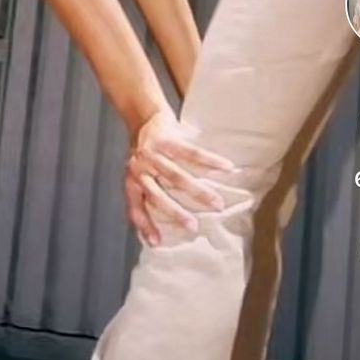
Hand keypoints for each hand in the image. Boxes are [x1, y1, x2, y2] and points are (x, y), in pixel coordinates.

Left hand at [124, 107, 233, 246]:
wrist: (143, 117)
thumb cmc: (144, 154)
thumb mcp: (137, 175)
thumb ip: (145, 196)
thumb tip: (154, 230)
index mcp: (131, 181)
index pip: (135, 208)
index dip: (145, 225)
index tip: (157, 243)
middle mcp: (140, 169)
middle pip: (158, 196)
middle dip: (176, 213)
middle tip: (194, 227)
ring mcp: (154, 154)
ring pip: (178, 176)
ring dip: (199, 192)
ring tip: (217, 204)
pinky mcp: (168, 139)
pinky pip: (192, 153)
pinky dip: (211, 161)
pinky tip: (227, 168)